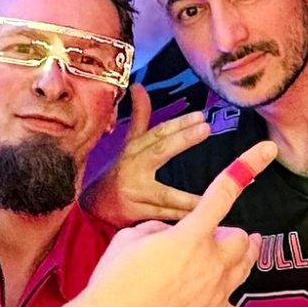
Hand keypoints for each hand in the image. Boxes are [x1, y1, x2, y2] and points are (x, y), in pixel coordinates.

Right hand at [78, 141, 300, 306]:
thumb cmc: (114, 279)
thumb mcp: (130, 236)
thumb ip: (159, 230)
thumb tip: (171, 240)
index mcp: (191, 234)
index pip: (224, 192)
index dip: (247, 166)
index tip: (267, 149)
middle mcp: (212, 262)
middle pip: (240, 238)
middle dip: (226, 233)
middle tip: (206, 236)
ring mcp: (216, 293)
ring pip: (246, 266)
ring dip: (244, 255)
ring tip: (244, 248)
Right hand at [80, 85, 210, 225]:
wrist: (93, 211)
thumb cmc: (119, 175)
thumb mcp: (129, 146)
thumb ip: (140, 118)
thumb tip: (139, 87)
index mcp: (133, 151)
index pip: (157, 133)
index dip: (177, 123)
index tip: (200, 116)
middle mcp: (131, 169)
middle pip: (158, 152)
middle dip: (182, 139)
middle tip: (206, 128)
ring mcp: (134, 194)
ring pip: (166, 195)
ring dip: (189, 196)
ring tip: (214, 192)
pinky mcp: (135, 216)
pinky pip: (164, 218)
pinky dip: (183, 219)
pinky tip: (203, 218)